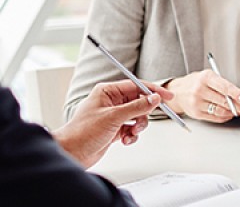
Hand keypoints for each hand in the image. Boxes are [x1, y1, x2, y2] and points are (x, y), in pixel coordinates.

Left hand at [52, 79, 171, 167]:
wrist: (70, 154)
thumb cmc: (82, 133)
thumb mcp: (114, 117)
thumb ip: (137, 107)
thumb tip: (154, 99)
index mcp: (108, 92)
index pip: (136, 86)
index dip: (153, 91)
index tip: (167, 95)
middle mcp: (111, 102)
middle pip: (139, 102)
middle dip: (143, 113)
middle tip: (141, 122)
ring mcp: (113, 116)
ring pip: (137, 116)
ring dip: (138, 126)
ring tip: (131, 132)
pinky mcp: (114, 129)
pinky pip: (131, 128)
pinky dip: (132, 134)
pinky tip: (125, 140)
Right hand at [164, 69, 239, 120]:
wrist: (177, 91)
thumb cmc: (197, 82)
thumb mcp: (209, 77)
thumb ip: (223, 85)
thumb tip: (239, 97)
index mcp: (206, 77)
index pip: (224, 87)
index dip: (236, 94)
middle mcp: (200, 90)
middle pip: (224, 101)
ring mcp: (197, 103)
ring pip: (220, 110)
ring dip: (233, 113)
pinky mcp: (196, 113)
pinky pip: (214, 118)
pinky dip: (224, 117)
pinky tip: (229, 114)